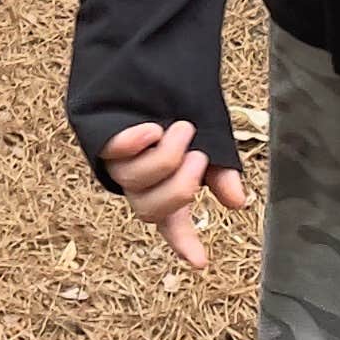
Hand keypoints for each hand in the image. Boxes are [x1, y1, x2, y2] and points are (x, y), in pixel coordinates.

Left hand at [100, 119, 252, 268]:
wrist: (149, 76)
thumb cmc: (181, 112)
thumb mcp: (209, 142)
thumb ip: (220, 171)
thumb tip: (237, 202)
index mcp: (165, 191)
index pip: (173, 225)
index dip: (185, 243)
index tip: (200, 262)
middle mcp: (140, 185)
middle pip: (151, 209)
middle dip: (180, 186)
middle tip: (200, 156)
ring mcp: (119, 165)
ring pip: (133, 180)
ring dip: (165, 155)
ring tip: (183, 128)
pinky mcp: (103, 142)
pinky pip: (111, 152)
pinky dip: (133, 143)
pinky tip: (152, 130)